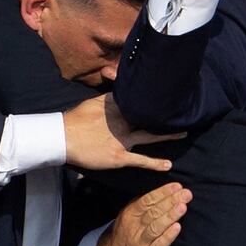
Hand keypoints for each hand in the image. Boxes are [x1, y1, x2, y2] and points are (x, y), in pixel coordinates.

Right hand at [63, 94, 184, 171]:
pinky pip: (140, 159)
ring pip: (150, 136)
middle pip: (150, 117)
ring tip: (184, 134)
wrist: (62, 137)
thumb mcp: (94, 103)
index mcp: (118, 109)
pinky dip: (154, 163)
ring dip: (167, 136)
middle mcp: (124, 123)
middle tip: (183, 111)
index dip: (155, 100)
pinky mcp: (119, 156)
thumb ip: (109, 96)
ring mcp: (123, 140)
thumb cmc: (75, 120)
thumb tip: (117, 79)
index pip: (140, 103)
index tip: (170, 96)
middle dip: (166, 116)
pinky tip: (168, 166)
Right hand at [94, 182, 189, 245]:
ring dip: (170, 215)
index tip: (177, 186)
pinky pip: (158, 245)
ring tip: (183, 206)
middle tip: (186, 193)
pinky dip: (168, 236)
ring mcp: (140, 243)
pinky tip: (177, 228)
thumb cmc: (124, 242)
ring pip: (156, 226)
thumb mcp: (126, 221)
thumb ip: (140, 207)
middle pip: (154, 211)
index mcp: (129, 216)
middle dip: (171, 201)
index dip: (162, 192)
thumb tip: (160, 192)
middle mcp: (133, 228)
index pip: (147, 200)